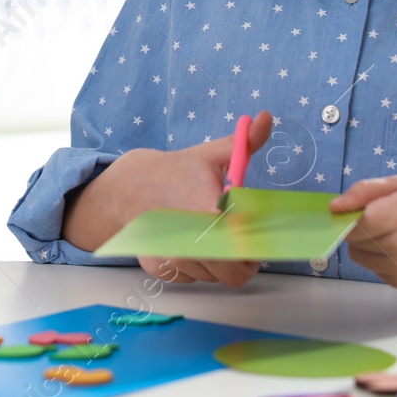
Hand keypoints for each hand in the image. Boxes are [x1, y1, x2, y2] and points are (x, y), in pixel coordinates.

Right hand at [62, 111, 272, 286]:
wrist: (129, 188)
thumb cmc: (176, 172)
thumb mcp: (211, 154)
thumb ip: (244, 142)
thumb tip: (266, 118)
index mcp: (209, 212)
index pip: (247, 250)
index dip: (257, 250)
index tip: (257, 240)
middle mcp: (189, 241)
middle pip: (234, 274)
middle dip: (241, 263)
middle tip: (239, 245)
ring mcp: (172, 257)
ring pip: (213, 277)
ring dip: (217, 264)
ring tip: (209, 236)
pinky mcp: (160, 268)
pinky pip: (192, 279)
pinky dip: (195, 267)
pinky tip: (188, 243)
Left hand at [330, 175, 396, 290]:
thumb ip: (365, 192)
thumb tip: (334, 206)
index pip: (355, 223)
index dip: (350, 215)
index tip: (354, 209)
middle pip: (355, 240)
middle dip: (359, 228)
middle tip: (384, 216)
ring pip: (359, 257)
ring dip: (367, 244)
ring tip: (396, 231)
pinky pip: (374, 269)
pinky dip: (380, 258)